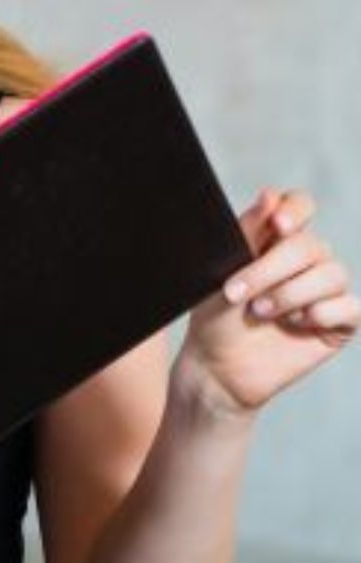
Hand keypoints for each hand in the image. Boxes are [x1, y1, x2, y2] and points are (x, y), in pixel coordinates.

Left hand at [181, 189, 357, 413]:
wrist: (216, 366)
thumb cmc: (216, 317)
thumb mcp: (223, 272)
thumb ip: (248, 233)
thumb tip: (270, 196)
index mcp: (276, 239)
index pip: (300, 205)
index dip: (295, 210)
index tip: (277, 226)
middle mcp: (306, 260)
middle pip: (310, 245)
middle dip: (270, 269)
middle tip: (238, 294)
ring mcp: (325, 290)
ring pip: (332, 274)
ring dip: (291, 294)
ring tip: (261, 312)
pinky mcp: (340, 322)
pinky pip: (349, 307)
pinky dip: (320, 314)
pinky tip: (295, 325)